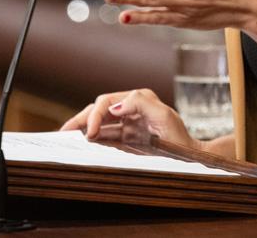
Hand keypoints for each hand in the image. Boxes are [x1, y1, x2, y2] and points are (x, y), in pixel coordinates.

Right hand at [59, 88, 199, 149]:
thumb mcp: (164, 115)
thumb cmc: (180, 137)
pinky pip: (105, 137)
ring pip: (99, 123)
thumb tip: (114, 107)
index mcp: (137, 99)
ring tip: (66, 137)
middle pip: (98, 110)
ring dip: (83, 128)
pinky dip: (93, 139)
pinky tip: (81, 144)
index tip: (90, 132)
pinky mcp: (127, 139)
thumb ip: (140, 103)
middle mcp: (130, 109)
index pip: (107, 102)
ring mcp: (127, 124)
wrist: (191, 158)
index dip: (95, 115)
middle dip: (81, 119)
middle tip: (65, 134)